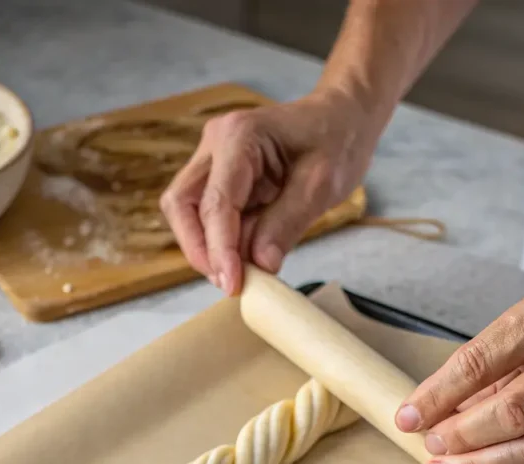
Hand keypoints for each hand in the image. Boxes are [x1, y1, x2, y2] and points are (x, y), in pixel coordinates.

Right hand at [160, 90, 376, 294]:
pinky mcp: (219, 178)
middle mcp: (216, 144)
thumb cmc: (336, 141)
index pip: (216, 202)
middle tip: (230, 284)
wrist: (340, 118)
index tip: (233, 285)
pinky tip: (247, 258)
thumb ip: (287, 224)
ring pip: (187, 213)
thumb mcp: (322, 186)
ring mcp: (213, 160)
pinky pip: (207, 216)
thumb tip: (260, 264)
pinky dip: (223, 242)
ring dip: (208, 248)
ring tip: (243, 274)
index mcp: (240, 136)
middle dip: (200, 250)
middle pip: (182, 205)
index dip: (220, 249)